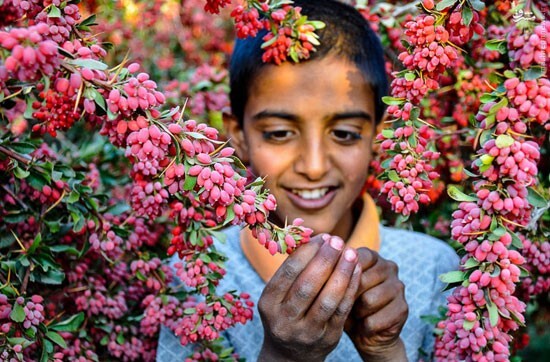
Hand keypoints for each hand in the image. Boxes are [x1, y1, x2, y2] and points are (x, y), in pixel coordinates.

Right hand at [258, 234, 361, 361]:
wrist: (291, 354)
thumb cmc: (286, 312)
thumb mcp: (278, 295)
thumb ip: (293, 270)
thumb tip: (318, 237)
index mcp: (268, 304)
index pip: (288, 273)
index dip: (307, 252)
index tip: (322, 237)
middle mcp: (284, 320)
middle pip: (307, 286)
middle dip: (325, 260)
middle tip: (338, 241)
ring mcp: (307, 332)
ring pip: (328, 300)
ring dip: (342, 273)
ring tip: (351, 253)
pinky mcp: (328, 339)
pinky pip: (342, 310)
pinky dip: (351, 288)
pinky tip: (356, 271)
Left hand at [345, 248, 407, 360]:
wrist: (366, 333)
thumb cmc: (346, 304)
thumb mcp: (337, 287)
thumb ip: (335, 274)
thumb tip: (330, 267)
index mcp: (372, 257)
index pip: (355, 258)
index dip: (342, 275)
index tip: (334, 287)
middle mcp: (389, 267)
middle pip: (361, 279)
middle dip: (348, 297)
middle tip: (346, 305)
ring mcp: (398, 287)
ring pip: (368, 300)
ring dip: (356, 313)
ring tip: (357, 314)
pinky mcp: (403, 308)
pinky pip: (375, 319)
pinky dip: (365, 326)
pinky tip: (366, 325)